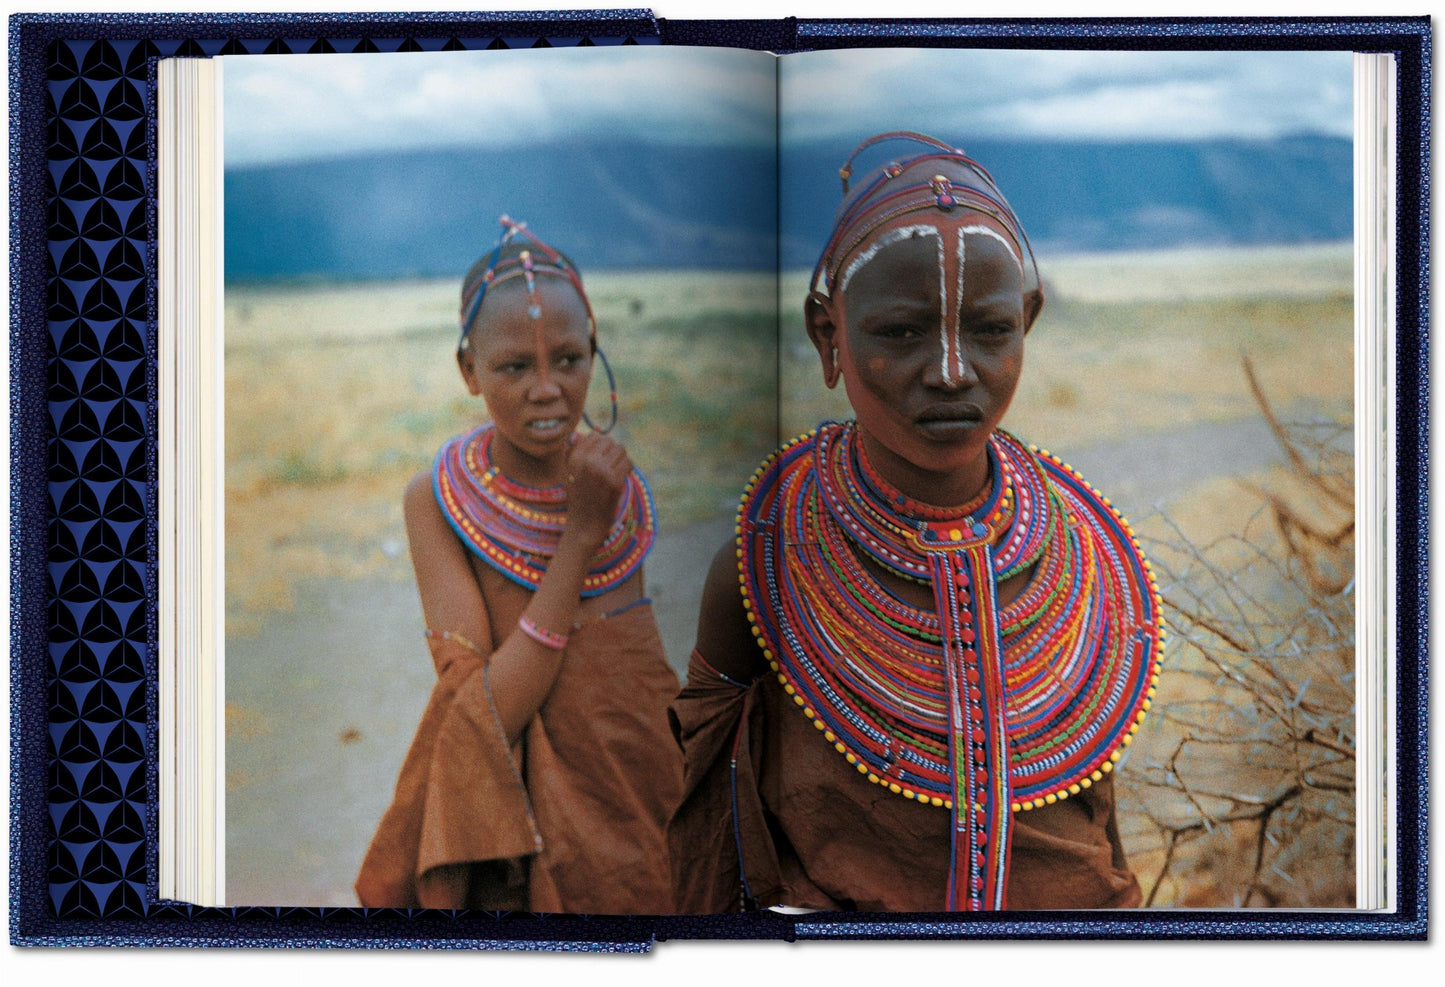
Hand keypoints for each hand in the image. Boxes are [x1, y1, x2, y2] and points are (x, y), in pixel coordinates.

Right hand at [562, 433, 631, 548]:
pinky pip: (628, 463)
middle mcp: (586, 461)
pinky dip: (628, 469)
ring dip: (621, 460)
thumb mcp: (569, 472)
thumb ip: (574, 451)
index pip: (594, 437)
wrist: (584, 524)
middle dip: (612, 452)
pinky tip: (620, 478)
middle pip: (609, 441)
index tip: (600, 460)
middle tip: (609, 467)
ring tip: (614, 472)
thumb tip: (586, 432)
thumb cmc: (578, 497)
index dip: (601, 447)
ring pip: (621, 450)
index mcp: (573, 457)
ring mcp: (600, 471)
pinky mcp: (614, 481)